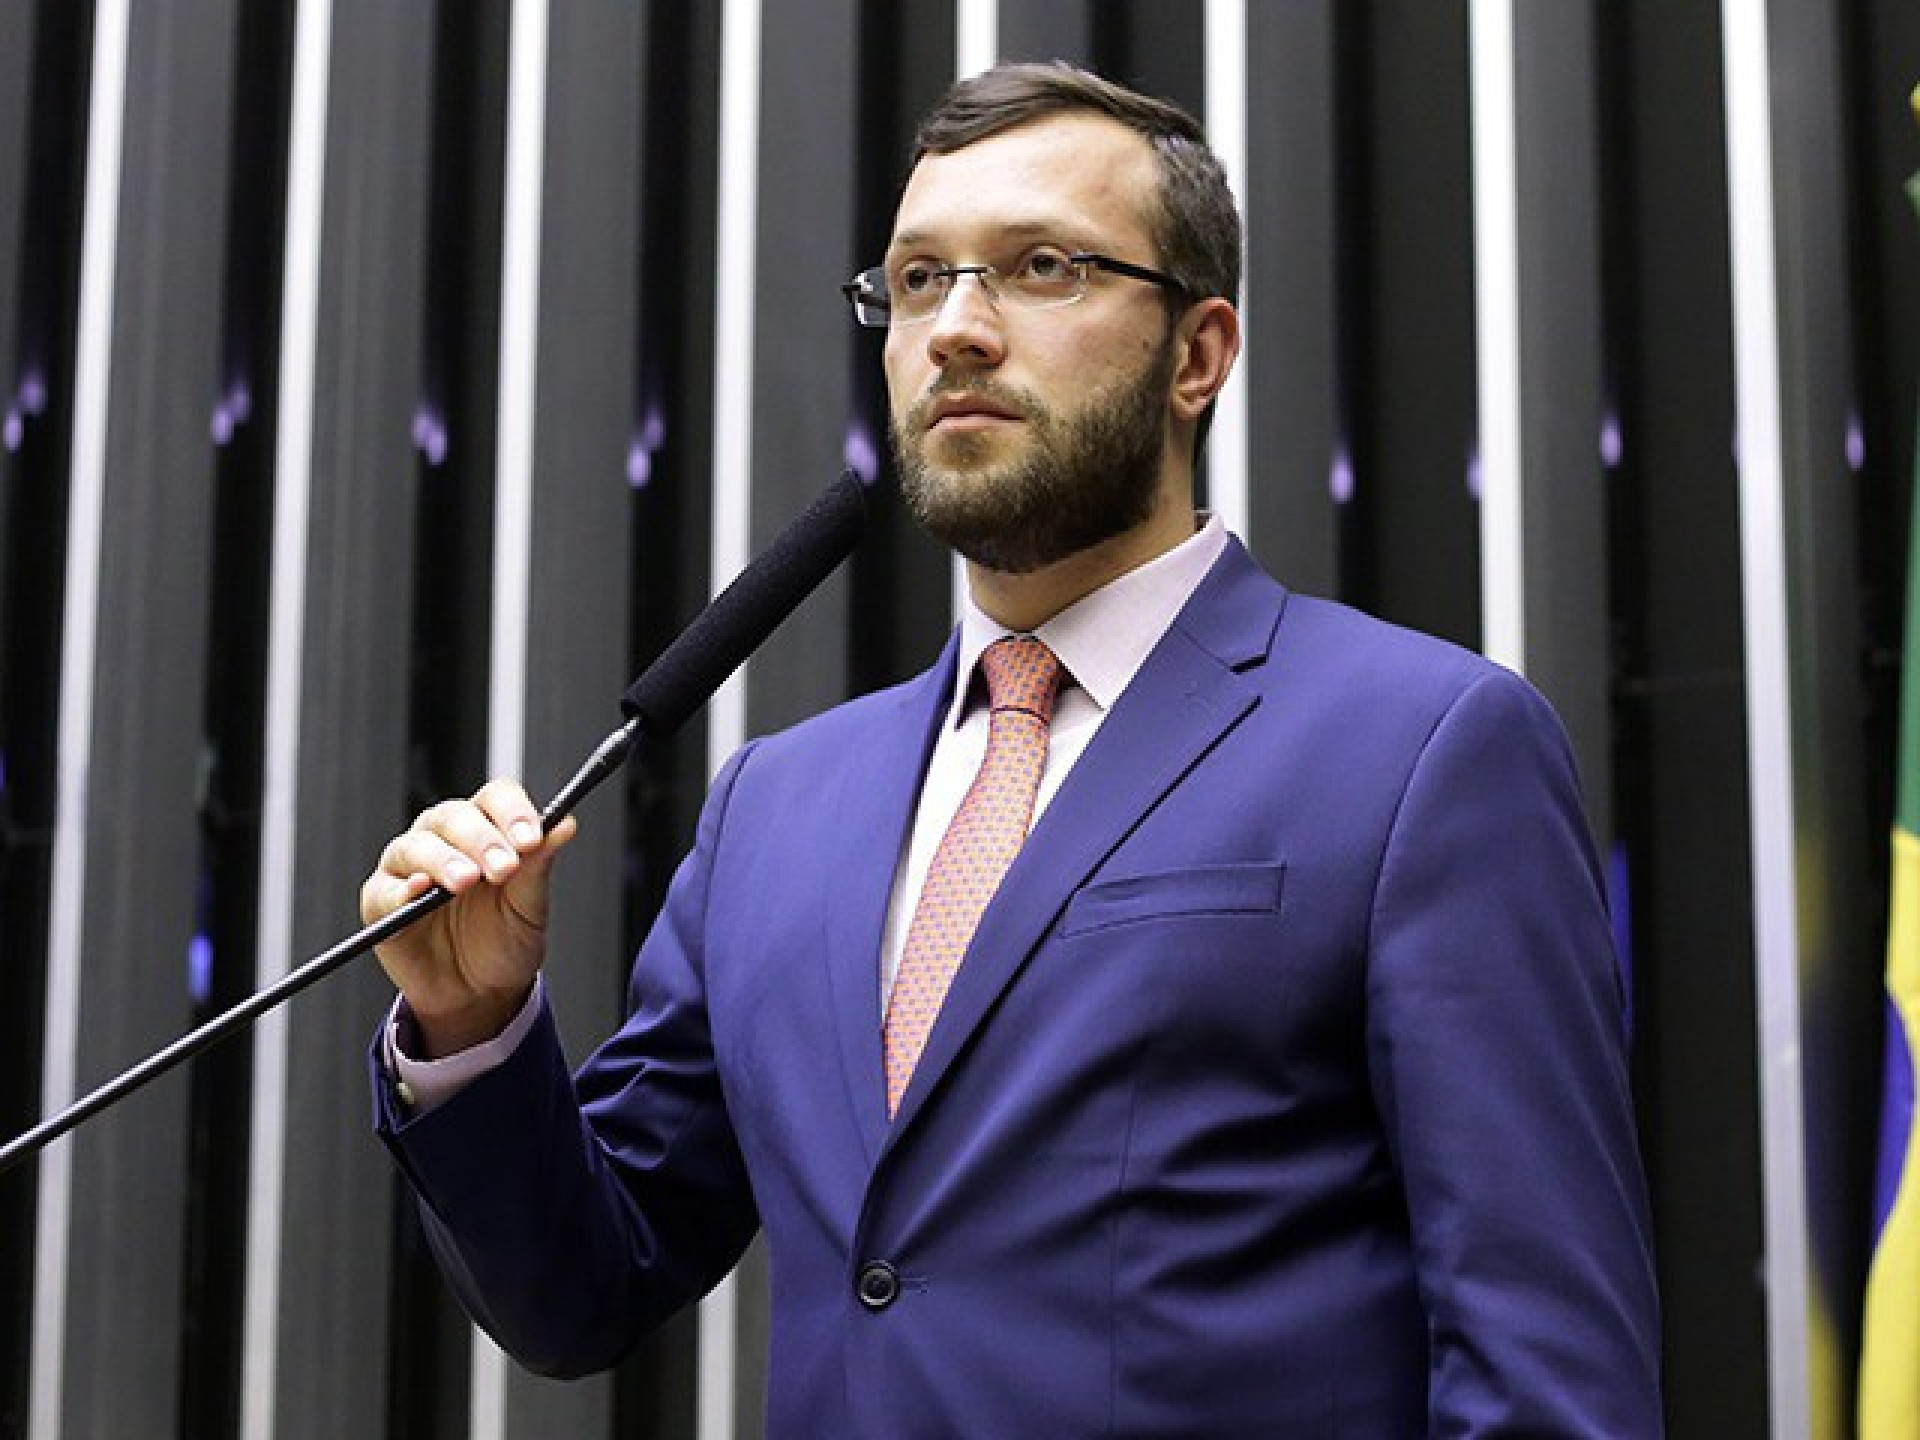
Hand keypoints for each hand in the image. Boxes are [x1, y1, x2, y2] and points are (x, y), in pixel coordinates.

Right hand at [361, 780, 576, 1056]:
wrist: (479, 993)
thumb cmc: (503, 940)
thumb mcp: (529, 906)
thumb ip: (539, 865)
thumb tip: (564, 824)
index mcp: (486, 829)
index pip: (496, 798)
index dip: (513, 812)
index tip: (531, 838)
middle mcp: (444, 838)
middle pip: (455, 817)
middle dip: (482, 839)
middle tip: (503, 867)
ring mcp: (409, 866)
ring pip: (417, 845)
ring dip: (443, 860)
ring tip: (466, 880)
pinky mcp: (382, 900)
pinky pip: (386, 889)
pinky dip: (402, 889)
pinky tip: (420, 891)